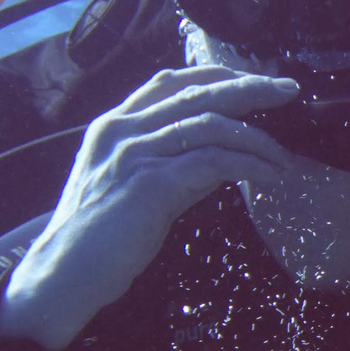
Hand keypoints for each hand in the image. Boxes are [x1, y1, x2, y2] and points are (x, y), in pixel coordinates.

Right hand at [0, 66, 296, 350]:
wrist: (61, 275)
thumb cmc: (95, 239)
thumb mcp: (127, 187)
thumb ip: (167, 165)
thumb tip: (219, 158)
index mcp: (112, 125)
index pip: (170, 82)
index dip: (216, 76)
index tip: (252, 79)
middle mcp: (121, 129)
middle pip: (197, 92)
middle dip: (249, 87)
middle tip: (288, 89)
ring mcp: (134, 153)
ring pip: (210, 124)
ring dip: (256, 138)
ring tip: (284, 157)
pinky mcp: (150, 184)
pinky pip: (213, 162)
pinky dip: (248, 166)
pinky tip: (269, 176)